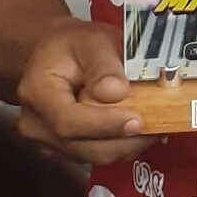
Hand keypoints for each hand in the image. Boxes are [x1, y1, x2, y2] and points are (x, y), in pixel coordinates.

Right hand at [17, 18, 151, 165]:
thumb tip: (116, 92)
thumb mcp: (91, 40)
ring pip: (93, 156)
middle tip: (160, 124)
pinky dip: (122, 145)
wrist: (55, 56)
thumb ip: (103, 63)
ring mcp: (48, 142)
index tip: (138, 120)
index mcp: (37, 92)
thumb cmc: (74, 45)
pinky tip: (140, 129)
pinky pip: (96, 155)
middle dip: (125, 140)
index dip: (105, 125)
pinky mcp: (64, 150)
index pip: (67, 121)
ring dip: (127, 144)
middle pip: (83, 147)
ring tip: (155, 124)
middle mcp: (36, 124)